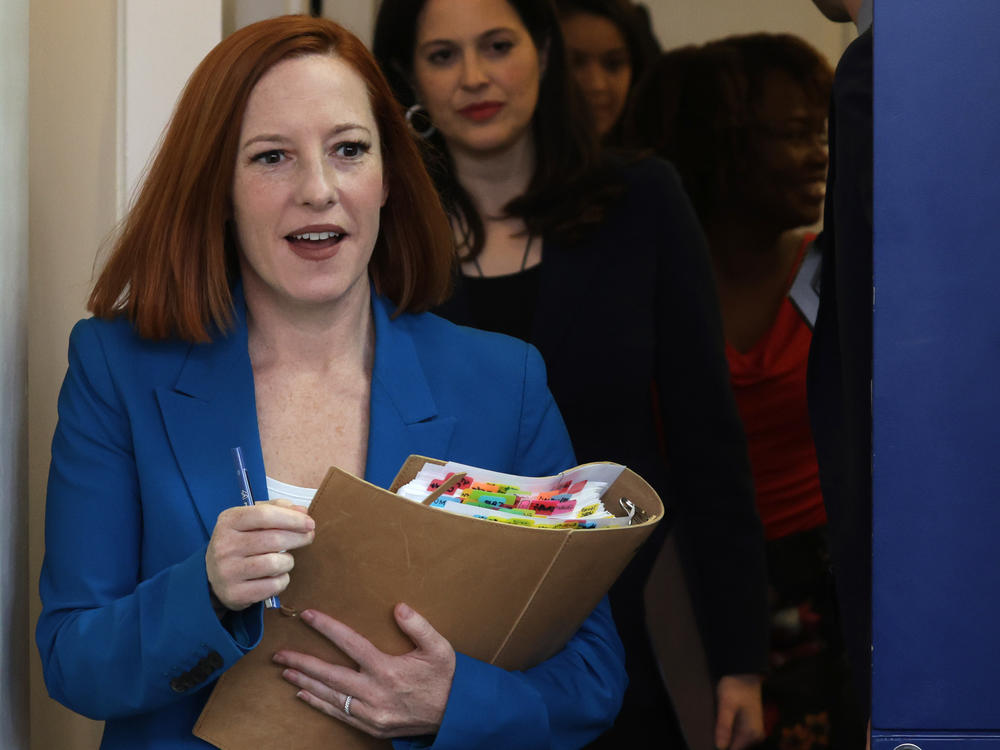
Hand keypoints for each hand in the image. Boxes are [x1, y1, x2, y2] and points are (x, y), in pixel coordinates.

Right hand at [206, 501, 314, 611]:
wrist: (212, 577)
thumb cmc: (240, 542)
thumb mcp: (250, 520)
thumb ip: (276, 510)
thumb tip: (303, 512)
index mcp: (228, 521)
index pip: (264, 515)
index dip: (292, 518)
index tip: (310, 523)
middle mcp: (224, 545)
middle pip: (274, 539)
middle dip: (298, 537)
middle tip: (308, 537)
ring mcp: (227, 571)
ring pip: (275, 563)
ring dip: (289, 561)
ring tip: (286, 560)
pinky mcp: (235, 594)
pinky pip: (273, 585)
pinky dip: (282, 580)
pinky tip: (276, 576)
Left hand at [273, 603, 455, 738]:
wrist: (454, 715)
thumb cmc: (446, 678)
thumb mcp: (439, 648)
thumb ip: (419, 626)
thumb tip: (398, 607)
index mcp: (387, 669)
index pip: (350, 643)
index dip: (327, 627)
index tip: (307, 615)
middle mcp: (374, 692)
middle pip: (329, 674)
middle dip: (301, 662)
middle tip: (279, 653)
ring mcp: (370, 712)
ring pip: (329, 696)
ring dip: (305, 682)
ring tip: (285, 671)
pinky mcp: (370, 726)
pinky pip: (338, 714)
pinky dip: (318, 704)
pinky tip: (304, 695)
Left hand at [715, 673, 763, 749]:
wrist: (747, 674)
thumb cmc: (737, 686)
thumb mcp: (726, 703)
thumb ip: (724, 725)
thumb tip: (720, 747)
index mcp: (750, 734)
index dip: (719, 748)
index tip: (706, 742)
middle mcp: (754, 738)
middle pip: (733, 748)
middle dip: (720, 743)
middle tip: (711, 730)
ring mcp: (752, 734)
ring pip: (734, 743)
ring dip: (723, 738)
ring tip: (714, 726)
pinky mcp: (748, 729)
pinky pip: (735, 737)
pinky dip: (726, 734)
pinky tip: (718, 725)